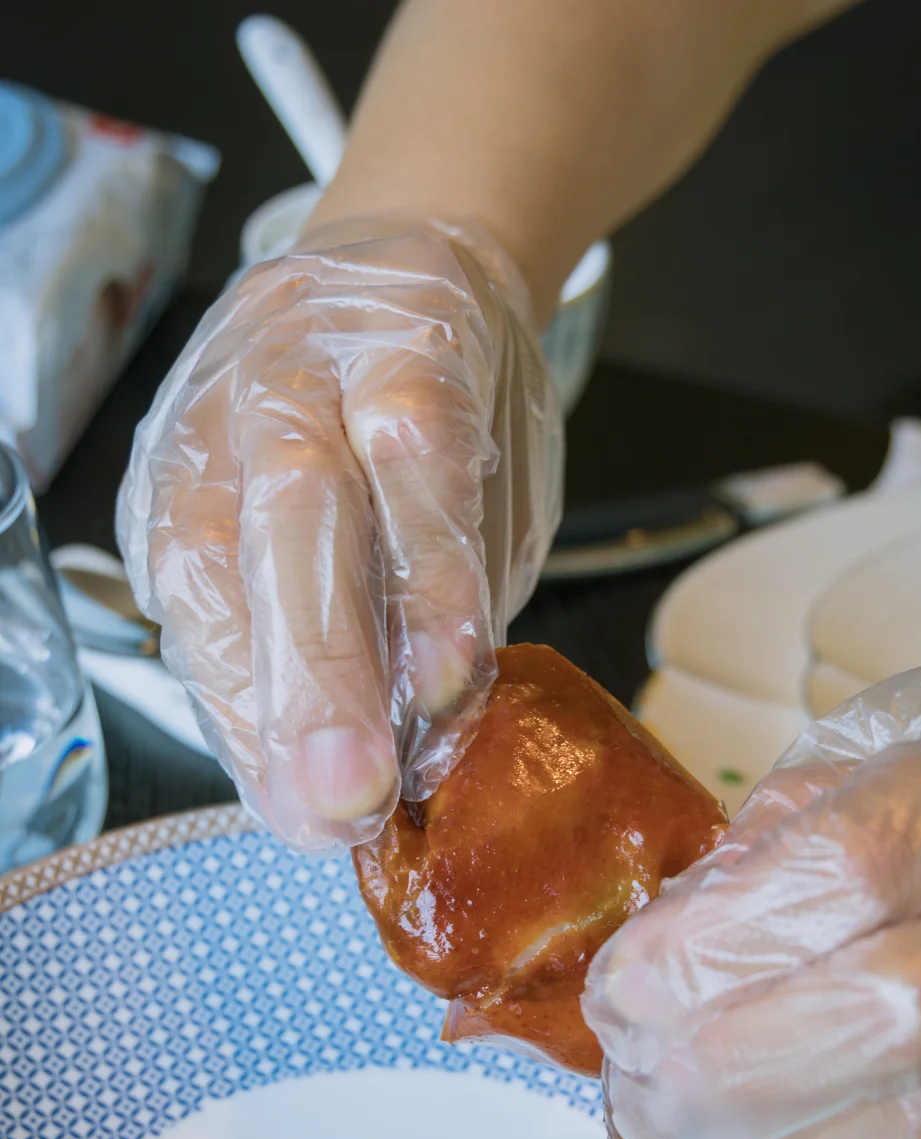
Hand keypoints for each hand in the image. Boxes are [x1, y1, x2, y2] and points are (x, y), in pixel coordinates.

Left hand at [118, 219, 561, 848]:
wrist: (417, 259)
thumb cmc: (353, 428)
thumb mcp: (305, 530)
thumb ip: (319, 647)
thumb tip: (336, 795)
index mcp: (188, 494)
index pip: (202, 625)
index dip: (248, 732)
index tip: (299, 822)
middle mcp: (229, 436)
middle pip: (242, 570)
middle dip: (289, 703)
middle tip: (328, 811)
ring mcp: (312, 386)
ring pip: (318, 517)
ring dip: (356, 649)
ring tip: (389, 759)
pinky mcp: (413, 357)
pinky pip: (425, 472)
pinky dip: (440, 575)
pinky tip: (457, 661)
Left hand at [583, 633, 920, 1138]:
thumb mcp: (906, 727)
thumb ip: (799, 814)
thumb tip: (682, 920)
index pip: (851, 870)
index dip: (717, 945)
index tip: (622, 982)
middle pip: (890, 1010)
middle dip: (726, 1060)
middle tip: (627, 1073)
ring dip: (762, 1130)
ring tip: (662, 1118)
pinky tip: (755, 1136)